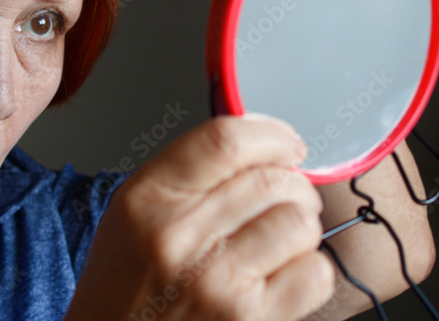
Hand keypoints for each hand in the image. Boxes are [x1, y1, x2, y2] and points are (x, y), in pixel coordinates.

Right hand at [64, 115, 334, 320]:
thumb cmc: (125, 282)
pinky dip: (310, 269)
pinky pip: (314, 274)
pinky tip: (283, 273)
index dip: (271, 135)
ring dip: (301, 226)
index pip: (225, 141)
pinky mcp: (248, 319)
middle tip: (285, 196)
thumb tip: (264, 146)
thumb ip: (190, 173)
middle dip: (293, 183)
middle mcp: (180, 236)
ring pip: (299, 224)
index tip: (286, 143)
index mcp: (149, 197)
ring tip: (280, 237)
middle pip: (272, 180)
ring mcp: (217, 281)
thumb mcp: (133, 210)